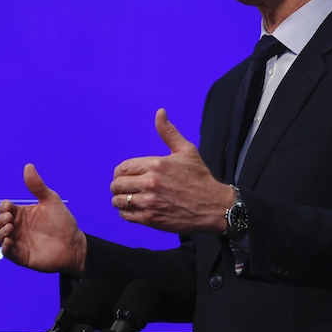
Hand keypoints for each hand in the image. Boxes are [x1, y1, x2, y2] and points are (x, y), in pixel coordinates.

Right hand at [0, 163, 86, 277]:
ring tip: (10, 228)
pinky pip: (7, 253)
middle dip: (0, 219)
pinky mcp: (21, 256)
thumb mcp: (51, 201)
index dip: (3, 207)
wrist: (74, 245)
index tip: (9, 207)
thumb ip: (37, 186)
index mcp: (21, 213)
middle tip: (10, 219)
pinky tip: (9, 242)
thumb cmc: (62, 222)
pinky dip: (4, 248)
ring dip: (0, 232)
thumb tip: (28, 166)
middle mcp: (17, 227)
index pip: (4, 208)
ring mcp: (18, 242)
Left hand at [110, 108, 235, 233]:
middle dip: (118, 186)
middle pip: (117, 184)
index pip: (122, 168)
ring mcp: (150, 202)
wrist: (214, 206)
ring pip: (119, 200)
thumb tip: (160, 112)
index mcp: (156, 164)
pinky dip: (126, 212)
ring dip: (120, 200)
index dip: (120, 172)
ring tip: (127, 199)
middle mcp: (151, 183)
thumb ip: (168, 132)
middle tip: (125, 188)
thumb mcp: (186, 151)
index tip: (125, 176)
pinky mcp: (152, 219)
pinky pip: (126, 215)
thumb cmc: (200, 178)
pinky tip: (134, 209)